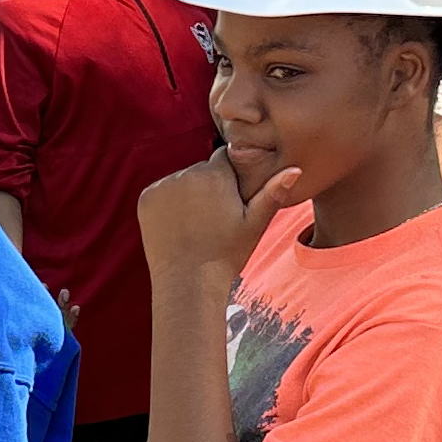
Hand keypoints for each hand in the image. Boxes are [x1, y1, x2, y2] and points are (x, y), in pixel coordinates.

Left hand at [138, 153, 297, 282]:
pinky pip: (162, 192)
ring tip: (196, 225)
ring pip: (182, 181)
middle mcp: (186, 173)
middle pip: (202, 170)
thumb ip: (272, 193)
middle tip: (214, 219)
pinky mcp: (146, 198)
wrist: (187, 282)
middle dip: (209, 186)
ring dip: (188, 194)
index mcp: (215, 175)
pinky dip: (168, 203)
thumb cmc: (226, 255)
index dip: (231, 179)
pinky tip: (179, 226)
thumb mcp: (255, 225)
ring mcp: (163, 185)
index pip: (225, 158)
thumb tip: (294, 169)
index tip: (232, 202)